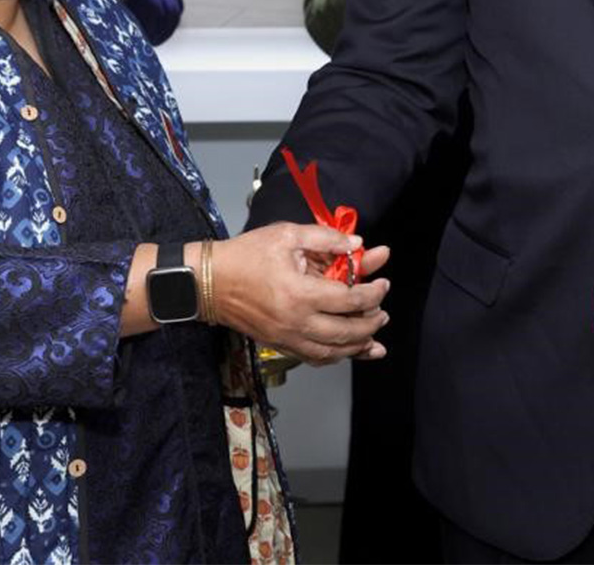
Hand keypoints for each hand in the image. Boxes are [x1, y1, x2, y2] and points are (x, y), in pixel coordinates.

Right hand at [212, 223, 390, 364]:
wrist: (209, 282)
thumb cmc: (246, 255)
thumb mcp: (286, 235)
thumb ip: (325, 238)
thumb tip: (357, 245)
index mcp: (300, 292)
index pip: (350, 299)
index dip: (373, 292)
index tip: (383, 283)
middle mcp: (297, 321)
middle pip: (348, 332)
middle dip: (372, 322)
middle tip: (383, 312)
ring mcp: (288, 338)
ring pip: (334, 352)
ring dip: (359, 346)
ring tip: (374, 337)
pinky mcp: (280, 345)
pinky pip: (315, 358)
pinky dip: (336, 357)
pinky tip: (348, 352)